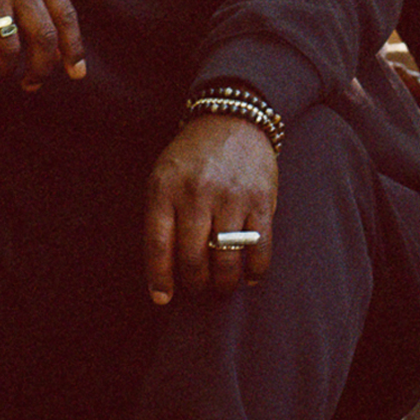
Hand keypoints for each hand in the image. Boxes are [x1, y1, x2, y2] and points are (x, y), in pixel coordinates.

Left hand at [144, 111, 277, 304]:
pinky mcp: (261, 199)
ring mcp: (231, 196)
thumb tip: (166, 269)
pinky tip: (251, 275)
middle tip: (199, 289)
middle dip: (196, 283)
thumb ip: (161, 216)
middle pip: (193, 257)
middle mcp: (197, 194)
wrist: (233, 120)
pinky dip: (256, 268)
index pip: (158, 245)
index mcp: (166, 189)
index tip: (163, 298)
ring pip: (227, 257)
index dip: (160, 278)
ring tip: (223, 287)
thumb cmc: (193, 157)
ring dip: (225, 282)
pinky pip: (260, 245)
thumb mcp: (163, 177)